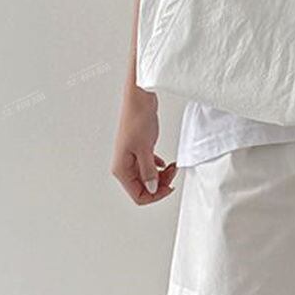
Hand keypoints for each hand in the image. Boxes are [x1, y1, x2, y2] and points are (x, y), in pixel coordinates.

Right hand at [111, 85, 177, 203]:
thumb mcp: (145, 148)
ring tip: (173, 166)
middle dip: (160, 184)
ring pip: (148, 177)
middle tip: (174, 172)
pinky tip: (166, 164)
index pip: (138, 195)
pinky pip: (149, 166)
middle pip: (144, 188)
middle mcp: (124, 166)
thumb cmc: (137, 119)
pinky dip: (159, 167)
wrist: (139, 99)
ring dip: (161, 176)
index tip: (170, 186)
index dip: (155, 195)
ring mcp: (131, 158)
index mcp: (121, 169)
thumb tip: (152, 188)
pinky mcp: (139, 150)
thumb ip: (148, 171)